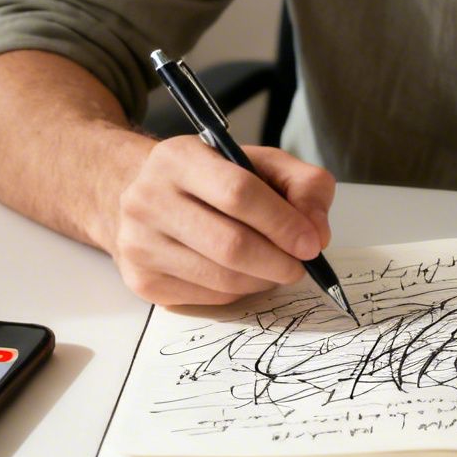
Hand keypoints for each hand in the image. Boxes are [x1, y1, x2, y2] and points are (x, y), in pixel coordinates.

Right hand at [107, 138, 334, 305]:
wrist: (138, 194)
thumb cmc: (210, 178)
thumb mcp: (259, 161)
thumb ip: (303, 185)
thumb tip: (318, 234)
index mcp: (179, 158)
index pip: (238, 194)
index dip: (283, 223)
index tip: (312, 243)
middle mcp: (148, 200)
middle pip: (230, 244)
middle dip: (279, 261)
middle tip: (301, 266)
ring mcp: (140, 244)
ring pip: (222, 279)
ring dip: (263, 280)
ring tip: (276, 268)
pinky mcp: (142, 281)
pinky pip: (208, 298)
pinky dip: (240, 292)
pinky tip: (245, 275)